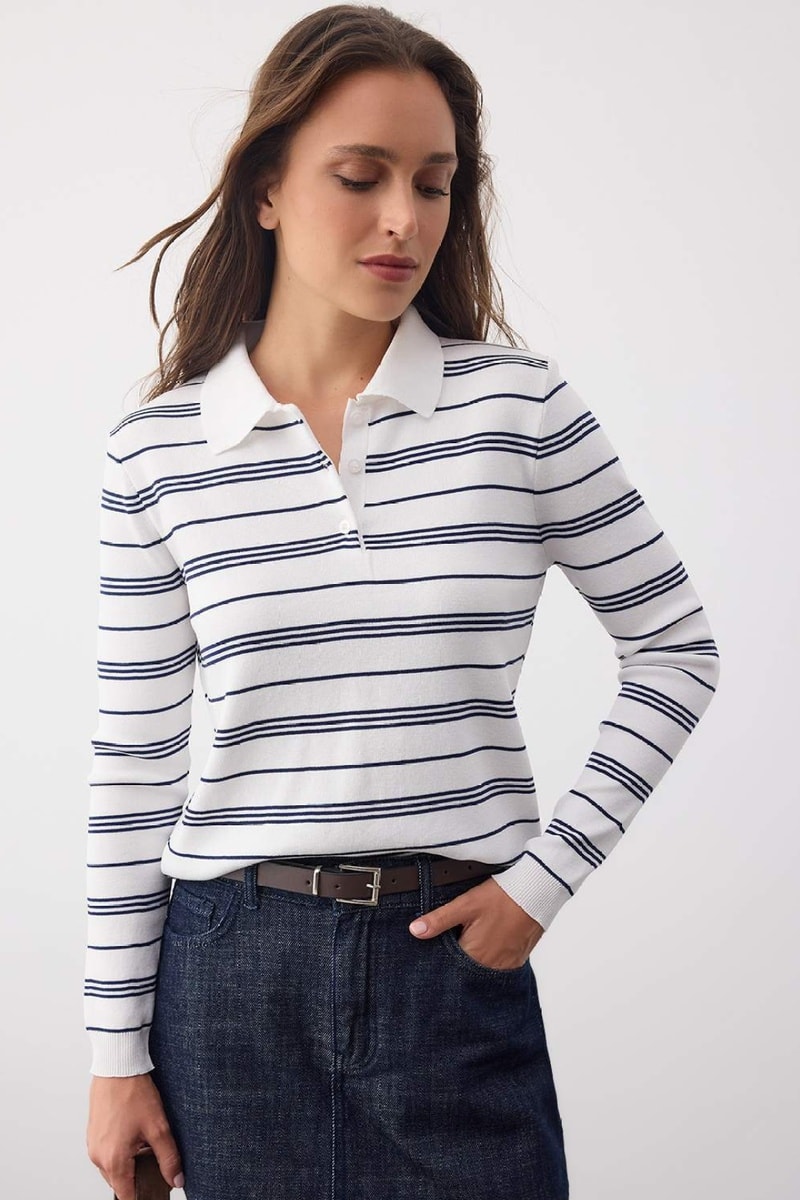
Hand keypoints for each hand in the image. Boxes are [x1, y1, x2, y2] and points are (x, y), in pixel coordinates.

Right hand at [86, 1073, 183, 1199]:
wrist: (117, 1066)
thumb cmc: (134, 1093)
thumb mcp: (158, 1127)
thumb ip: (169, 1158)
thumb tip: (176, 1180)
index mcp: (113, 1160)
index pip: (127, 1196)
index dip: (143, 1196)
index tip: (155, 1190)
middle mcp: (98, 1157)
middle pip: (119, 1183)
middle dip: (137, 1178)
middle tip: (156, 1164)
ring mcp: (93, 1145)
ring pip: (113, 1168)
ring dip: (129, 1164)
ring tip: (146, 1145)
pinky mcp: (93, 1134)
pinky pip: (106, 1153)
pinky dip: (120, 1152)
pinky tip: (135, 1135)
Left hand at [408, 874, 544, 968]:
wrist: (536, 892)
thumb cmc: (501, 897)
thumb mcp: (466, 904)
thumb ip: (439, 920)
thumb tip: (415, 931)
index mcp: (474, 955)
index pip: (450, 965)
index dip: (442, 956)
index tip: (439, 947)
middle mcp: (491, 966)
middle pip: (466, 968)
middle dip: (458, 958)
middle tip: (459, 936)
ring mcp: (507, 964)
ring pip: (482, 967)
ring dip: (476, 957)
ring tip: (475, 937)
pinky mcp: (518, 959)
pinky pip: (499, 965)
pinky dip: (492, 956)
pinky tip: (490, 939)